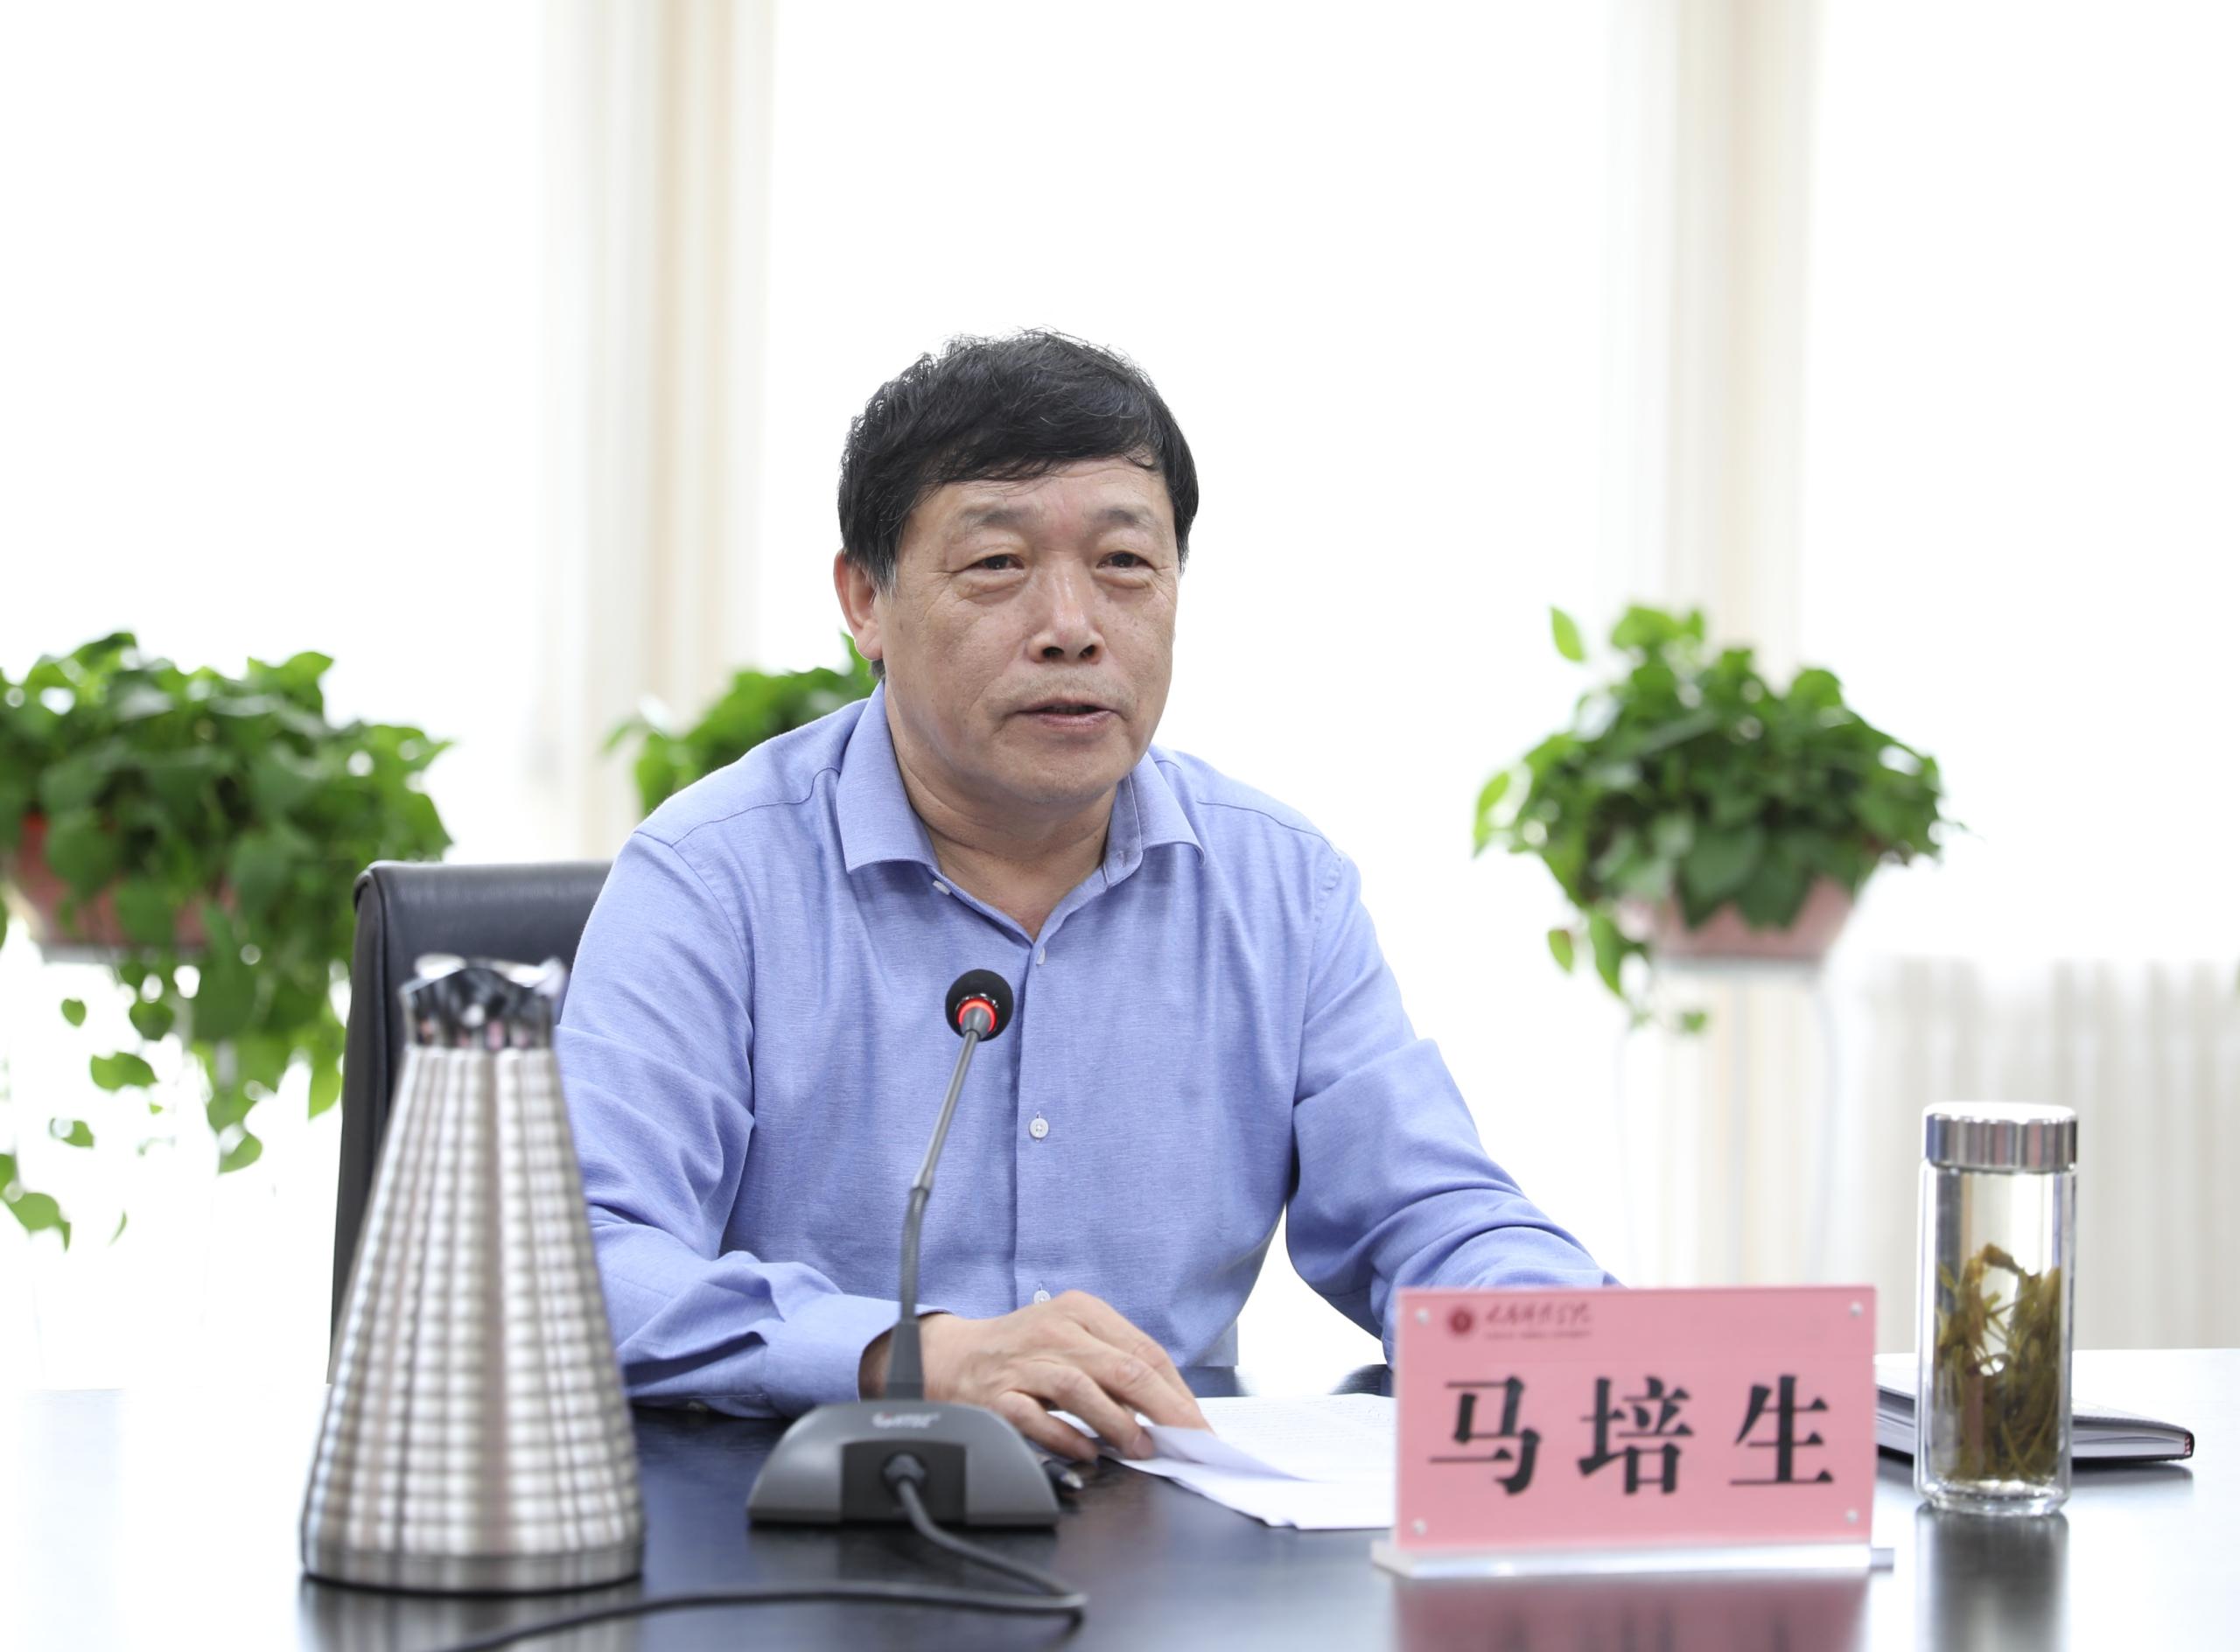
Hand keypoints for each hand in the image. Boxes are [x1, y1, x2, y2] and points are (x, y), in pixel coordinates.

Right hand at [859, 1291, 1208, 1460]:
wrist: (951, 1356)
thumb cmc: (1024, 1351)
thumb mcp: (1073, 1340)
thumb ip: (1116, 1366)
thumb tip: (1168, 1409)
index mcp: (1080, 1311)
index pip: (1143, 1351)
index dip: (1177, 1392)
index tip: (1199, 1424)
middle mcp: (1054, 1331)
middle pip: (1123, 1368)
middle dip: (1164, 1409)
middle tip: (1187, 1440)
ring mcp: (1024, 1363)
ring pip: (1082, 1389)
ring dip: (1118, 1424)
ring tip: (1140, 1448)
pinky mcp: (997, 1395)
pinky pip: (1037, 1419)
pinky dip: (1067, 1438)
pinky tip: (1087, 1452)